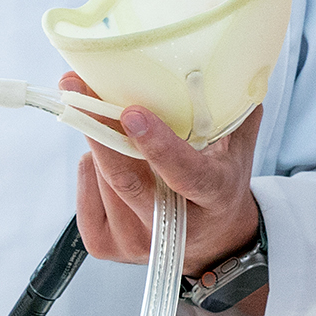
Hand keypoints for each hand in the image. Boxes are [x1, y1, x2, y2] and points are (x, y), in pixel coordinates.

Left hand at [63, 72, 262, 277]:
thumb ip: (234, 113)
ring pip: (103, 181)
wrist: (212, 241)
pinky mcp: (108, 248)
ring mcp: (137, 243)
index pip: (185, 174)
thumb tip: (228, 67)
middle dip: (100, 131)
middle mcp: (175, 229)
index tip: (132, 112)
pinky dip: (89, 167)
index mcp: (213, 197)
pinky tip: (102, 157)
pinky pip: (85, 195)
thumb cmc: (221, 184)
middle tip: (77, 87)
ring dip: (98, 144)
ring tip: (104, 120)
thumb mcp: (238, 150)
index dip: (158, 146)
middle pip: (127, 179)